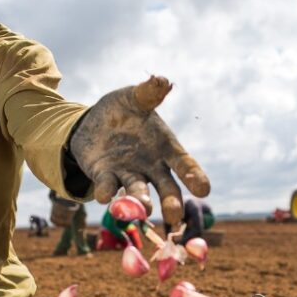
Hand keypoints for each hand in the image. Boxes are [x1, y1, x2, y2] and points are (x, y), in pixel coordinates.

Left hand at [70, 75, 209, 227]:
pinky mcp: (105, 177)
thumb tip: (161, 79)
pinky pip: (108, 186)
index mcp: (165, 147)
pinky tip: (104, 196)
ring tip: (143, 209)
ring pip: (138, 191)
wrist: (91, 122)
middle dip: (171, 201)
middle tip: (174, 216)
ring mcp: (128, 174)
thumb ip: (148, 94)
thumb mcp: (133, 98)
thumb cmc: (123, 110)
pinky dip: (106, 191)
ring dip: (140, 201)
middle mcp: (151, 167)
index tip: (204, 190)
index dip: (195, 177)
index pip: (185, 164)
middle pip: (166, 187)